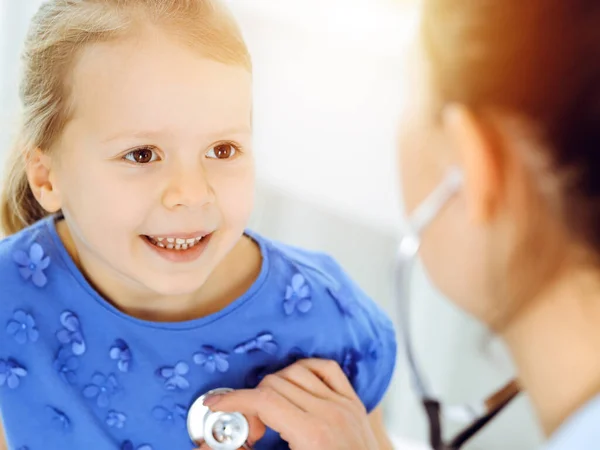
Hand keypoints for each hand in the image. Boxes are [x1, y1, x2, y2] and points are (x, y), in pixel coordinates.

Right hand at [198, 358, 378, 449]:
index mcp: (313, 434)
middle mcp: (330, 413)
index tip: (215, 405)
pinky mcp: (353, 403)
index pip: (264, 400)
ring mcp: (344, 405)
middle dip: (253, 402)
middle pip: (276, 384)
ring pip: (297, 371)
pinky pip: (327, 369)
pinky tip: (296, 387)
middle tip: (252, 432)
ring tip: (273, 414)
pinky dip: (306, 370)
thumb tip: (206, 447)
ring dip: (276, 386)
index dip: (233, 400)